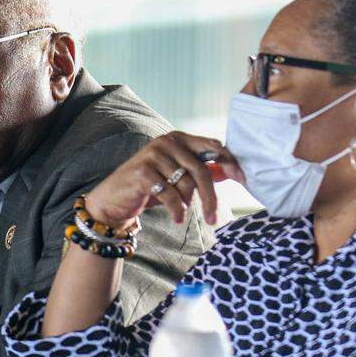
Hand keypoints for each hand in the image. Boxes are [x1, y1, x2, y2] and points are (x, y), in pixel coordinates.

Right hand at [86, 132, 243, 226]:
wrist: (113, 199)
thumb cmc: (148, 187)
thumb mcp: (176, 177)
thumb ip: (200, 171)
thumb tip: (230, 172)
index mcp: (178, 138)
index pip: (212, 146)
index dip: (229, 162)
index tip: (242, 178)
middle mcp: (166, 142)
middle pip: (200, 170)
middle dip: (210, 197)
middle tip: (213, 218)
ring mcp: (152, 155)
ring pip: (186, 184)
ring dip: (187, 204)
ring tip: (180, 212)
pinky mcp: (142, 172)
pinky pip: (170, 194)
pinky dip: (177, 210)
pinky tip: (177, 218)